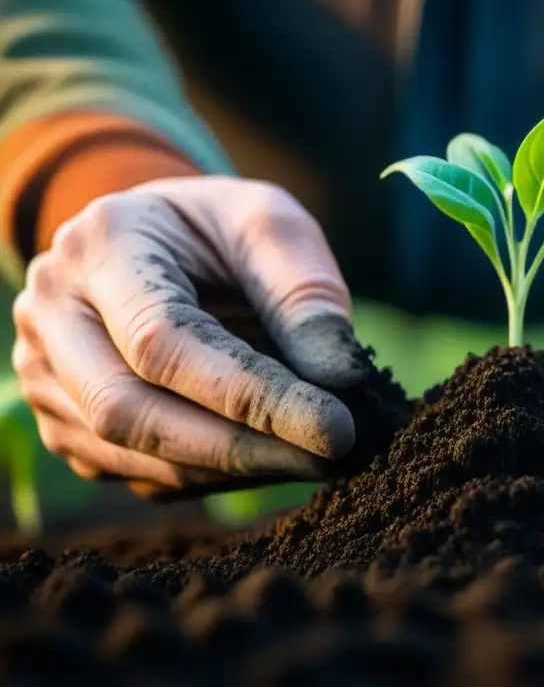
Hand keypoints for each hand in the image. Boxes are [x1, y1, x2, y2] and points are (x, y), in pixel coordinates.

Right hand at [13, 176, 364, 498]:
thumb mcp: (271, 225)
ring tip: (311, 459)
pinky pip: (132, 471)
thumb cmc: (221, 229)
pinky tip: (268, 458)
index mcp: (100, 245)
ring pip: (127, 451)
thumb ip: (305, 293)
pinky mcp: (63, 420)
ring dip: (229, 469)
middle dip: (238, 447)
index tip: (336, 426)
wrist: (160, 238)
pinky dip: (209, 476)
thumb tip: (341, 380)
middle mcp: (52, 310)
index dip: (252, 395)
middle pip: (127, 409)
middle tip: (327, 458)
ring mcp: (44, 371)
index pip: (164, 342)